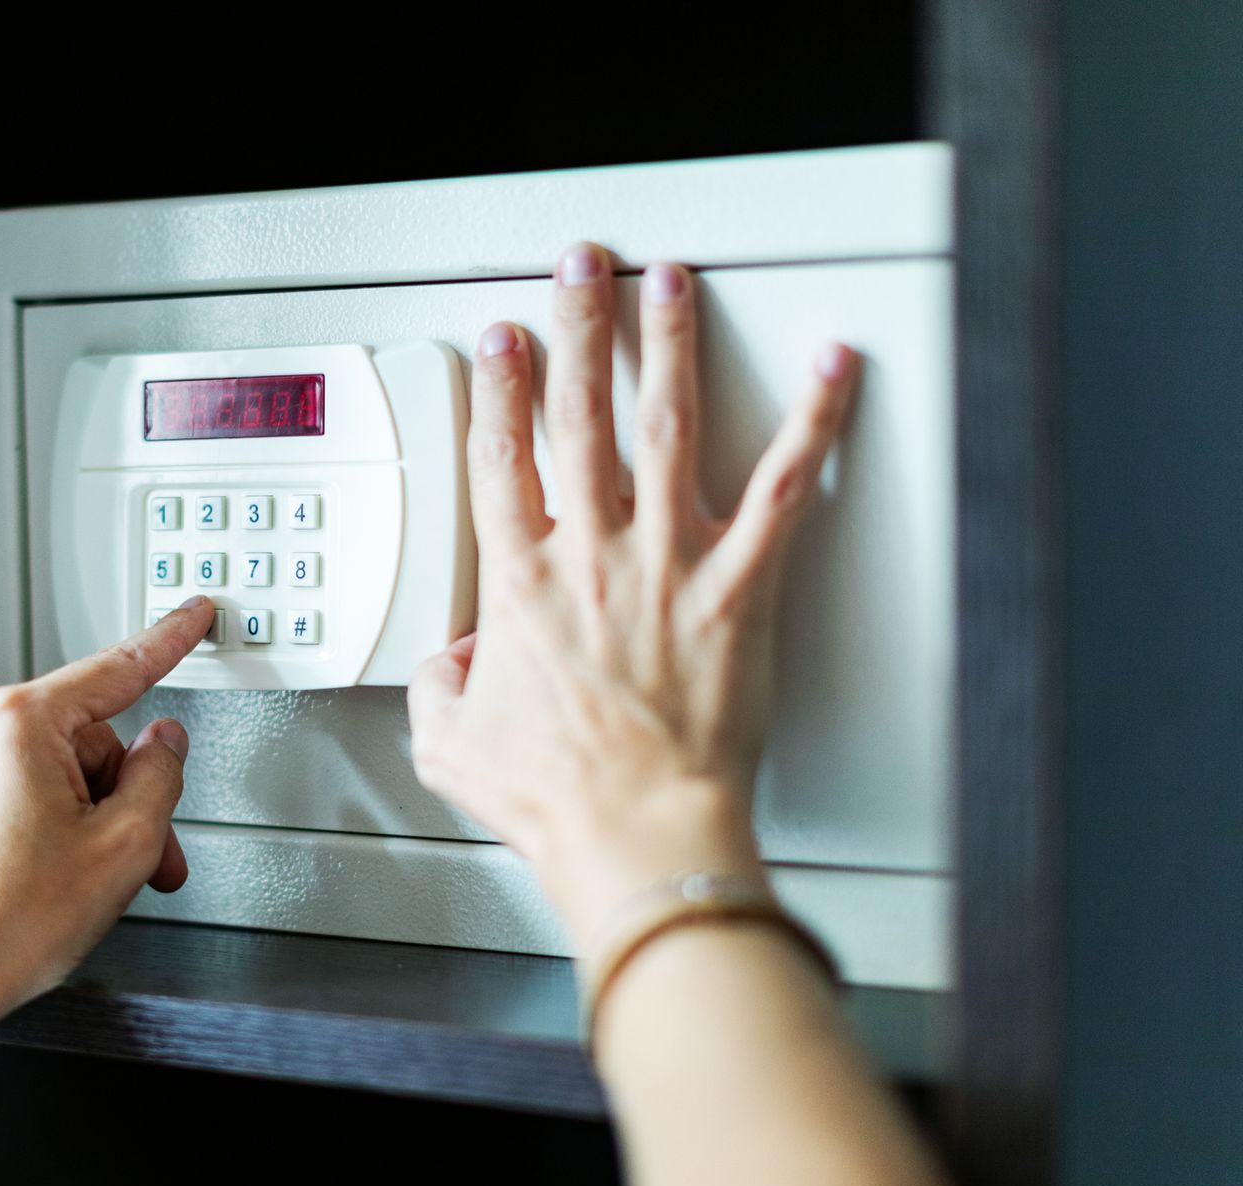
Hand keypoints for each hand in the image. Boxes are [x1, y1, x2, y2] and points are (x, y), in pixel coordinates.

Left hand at [0, 597, 216, 1185]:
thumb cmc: (0, 931)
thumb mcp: (120, 851)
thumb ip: (157, 779)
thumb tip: (162, 746)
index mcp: (16, 722)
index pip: (114, 669)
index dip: (167, 642)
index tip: (191, 616)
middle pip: (77, 739)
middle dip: (115, 796)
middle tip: (138, 861)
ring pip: (32, 768)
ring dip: (68, 815)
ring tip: (68, 884)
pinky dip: (16, 824)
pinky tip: (21, 880)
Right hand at [407, 243, 857, 942]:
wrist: (637, 832)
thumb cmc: (557, 797)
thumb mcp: (450, 744)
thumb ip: (440, 685)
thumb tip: (452, 660)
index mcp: (520, 584)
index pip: (502, 458)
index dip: (498, 388)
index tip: (503, 340)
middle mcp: (591, 555)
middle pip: (579, 416)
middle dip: (578, 327)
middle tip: (583, 267)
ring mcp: (667, 564)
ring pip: (667, 428)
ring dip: (668, 345)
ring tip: (672, 283)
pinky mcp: (737, 590)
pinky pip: (782, 493)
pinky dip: (813, 425)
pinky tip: (831, 370)